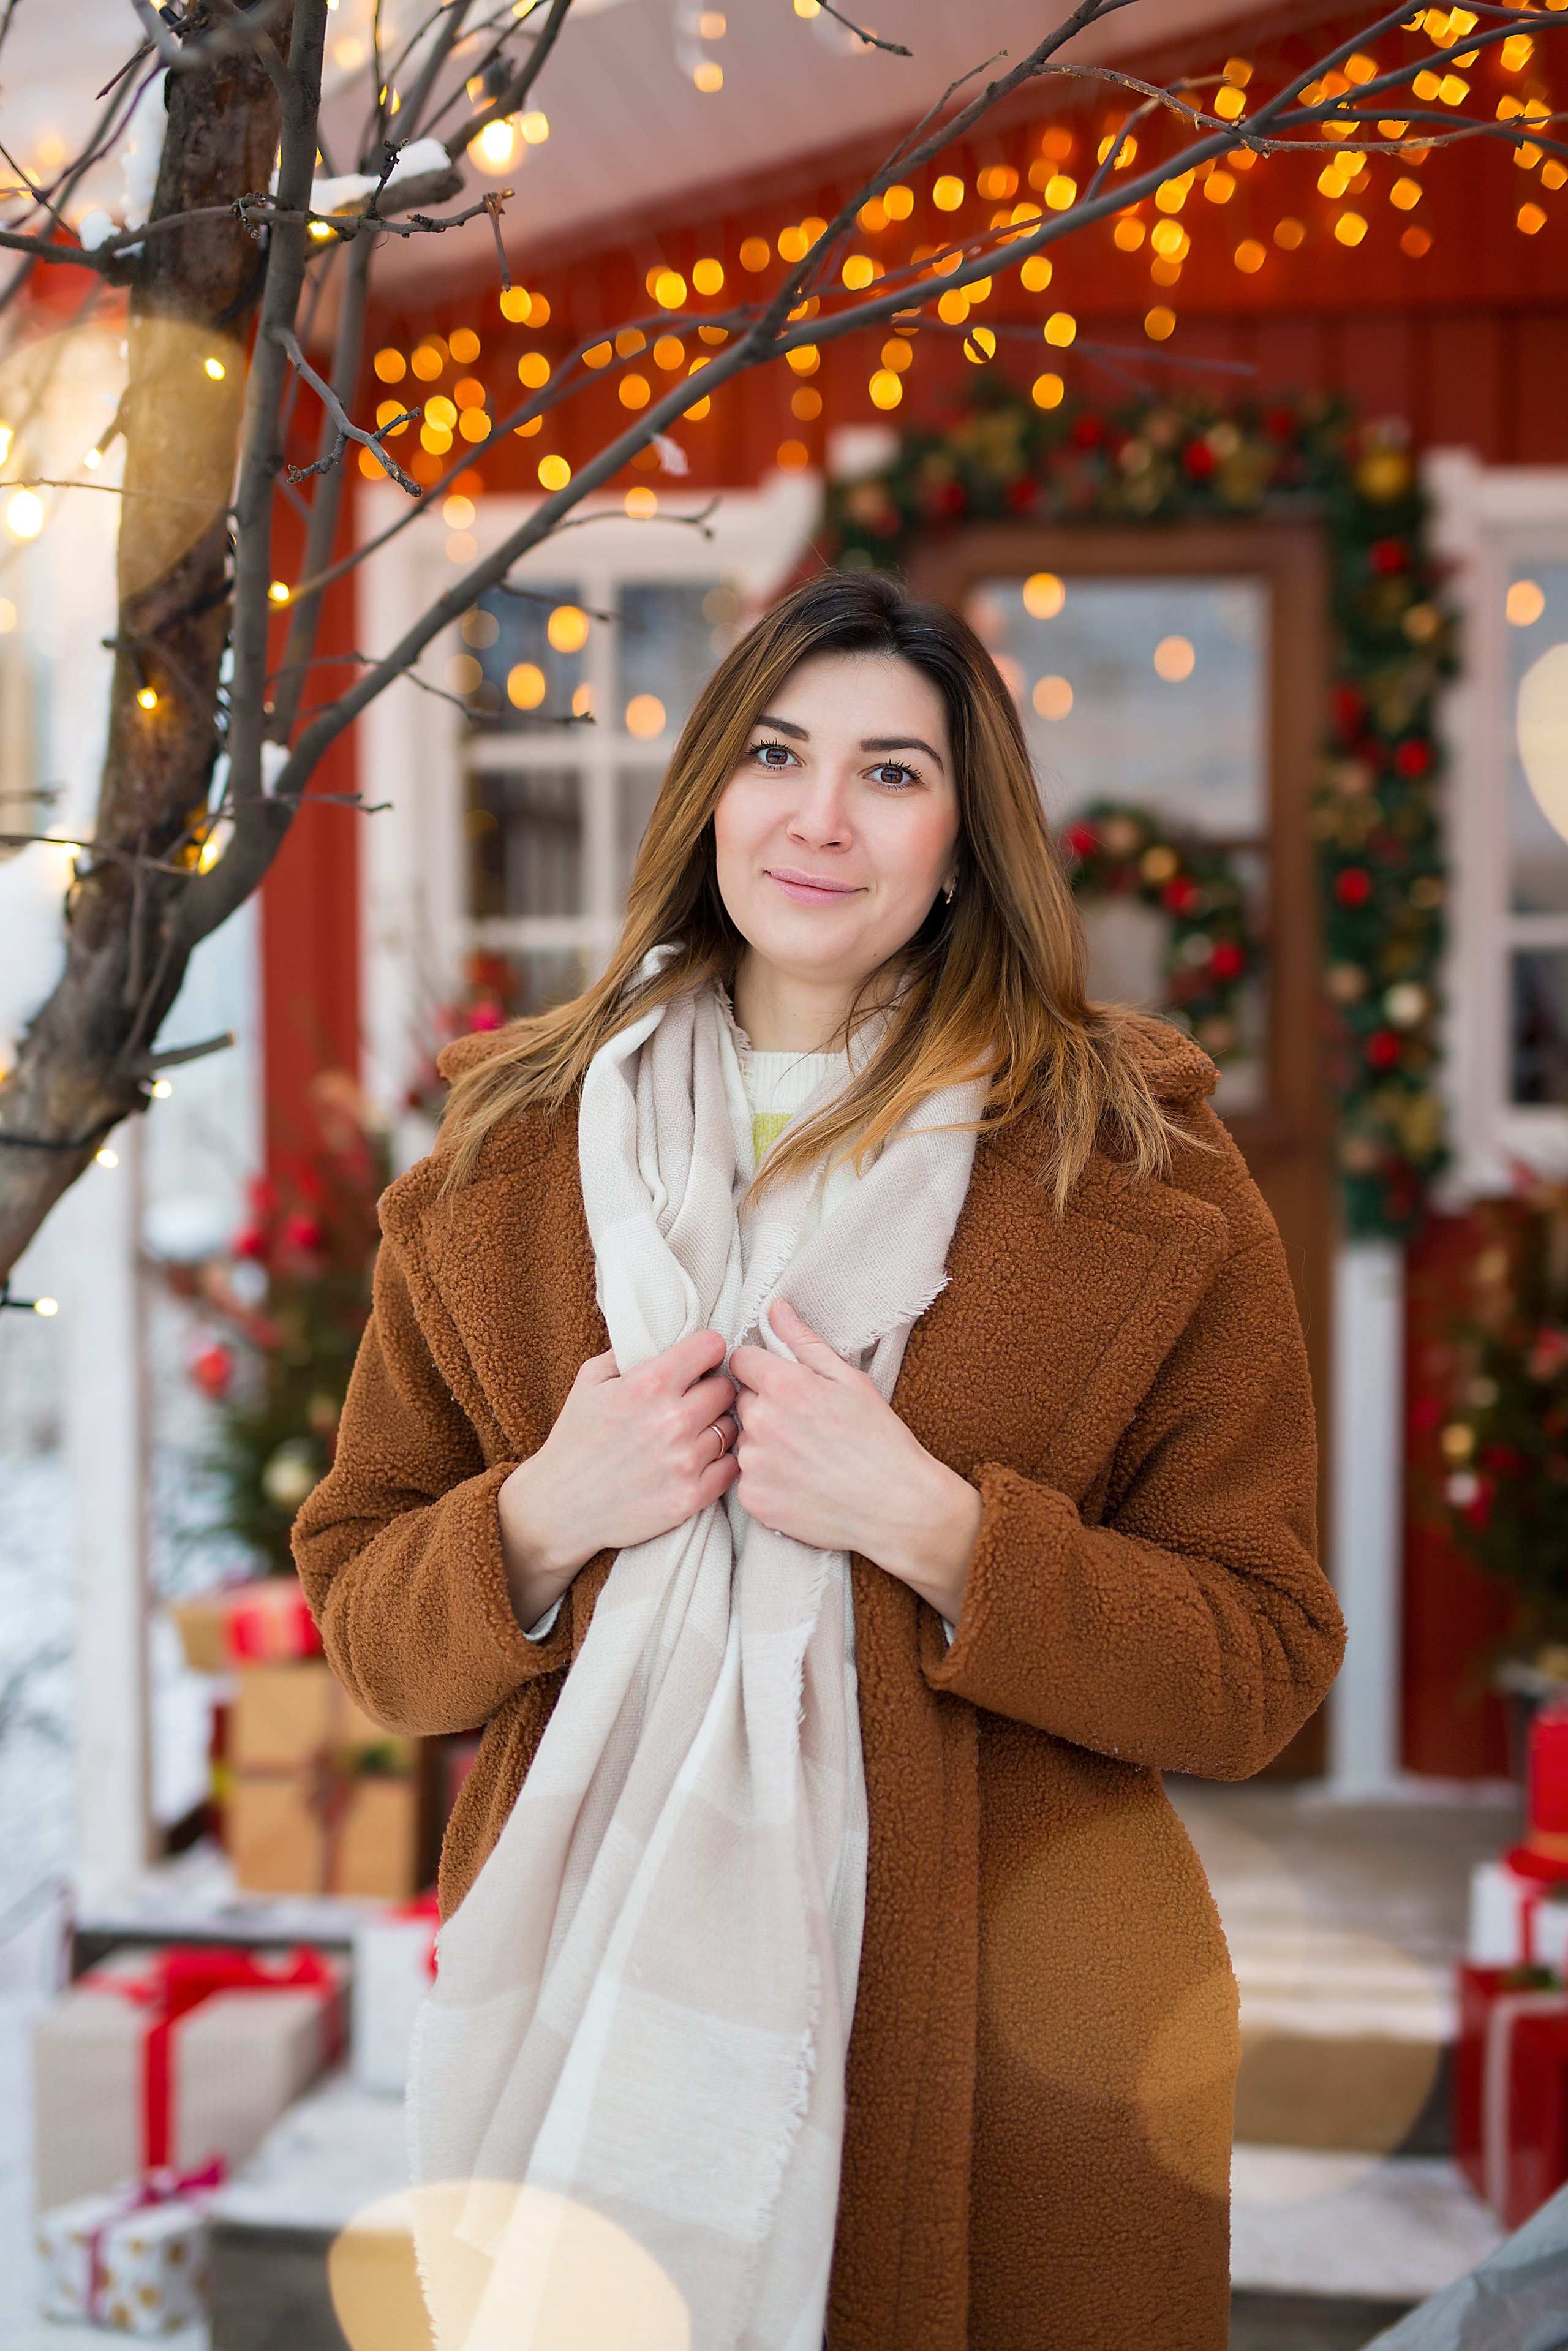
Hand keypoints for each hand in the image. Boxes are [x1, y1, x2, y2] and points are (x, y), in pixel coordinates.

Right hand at [497, 1330, 737, 1629]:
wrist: (559, 1507)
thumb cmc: (574, 1440)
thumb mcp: (589, 1381)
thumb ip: (629, 1352)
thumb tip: (665, 1334)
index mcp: (648, 1384)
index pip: (711, 1346)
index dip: (707, 1351)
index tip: (701, 1361)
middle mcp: (672, 1420)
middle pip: (727, 1388)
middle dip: (713, 1389)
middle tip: (697, 1399)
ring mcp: (684, 1461)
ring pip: (732, 1427)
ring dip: (716, 1427)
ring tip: (694, 1432)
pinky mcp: (691, 1497)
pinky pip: (731, 1467)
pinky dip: (720, 1462)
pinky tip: (700, 1460)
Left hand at [729, 1299, 980, 1623]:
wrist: (897, 1507)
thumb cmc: (880, 1440)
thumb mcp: (850, 1379)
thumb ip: (804, 1341)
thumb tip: (774, 1308)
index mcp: (783, 1385)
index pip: (741, 1361)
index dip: (763, 1369)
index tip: (786, 1385)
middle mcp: (761, 1422)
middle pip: (742, 1401)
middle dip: (766, 1406)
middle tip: (805, 1425)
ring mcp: (754, 1464)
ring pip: (744, 1440)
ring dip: (764, 1443)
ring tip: (806, 1457)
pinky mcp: (753, 1499)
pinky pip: (746, 1478)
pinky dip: (766, 1479)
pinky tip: (799, 1482)